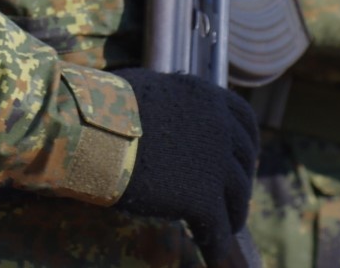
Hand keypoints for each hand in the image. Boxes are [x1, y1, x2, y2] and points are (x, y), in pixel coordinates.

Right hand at [111, 68, 258, 263]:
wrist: (92, 132)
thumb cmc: (103, 108)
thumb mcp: (149, 89)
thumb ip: (171, 102)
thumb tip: (168, 111)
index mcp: (206, 96)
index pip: (244, 119)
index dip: (247, 143)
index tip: (242, 158)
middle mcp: (219, 126)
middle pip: (244, 161)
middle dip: (240, 182)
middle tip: (230, 197)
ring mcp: (214, 163)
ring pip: (237, 196)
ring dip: (232, 215)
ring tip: (224, 228)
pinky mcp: (202, 198)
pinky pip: (217, 227)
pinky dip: (216, 242)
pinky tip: (210, 251)